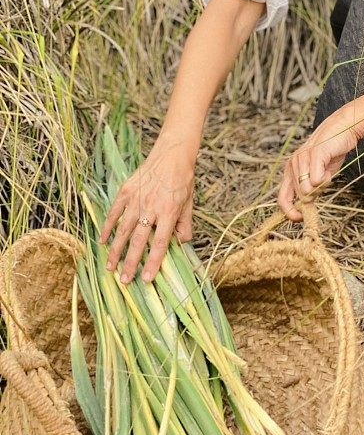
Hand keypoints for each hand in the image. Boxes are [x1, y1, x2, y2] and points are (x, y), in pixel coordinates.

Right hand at [99, 136, 195, 283]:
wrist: (172, 154)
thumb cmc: (183, 179)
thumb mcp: (189, 203)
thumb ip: (185, 225)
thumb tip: (181, 245)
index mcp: (170, 212)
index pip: (161, 243)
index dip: (153, 262)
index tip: (146, 279)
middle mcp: (152, 207)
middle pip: (139, 240)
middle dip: (131, 262)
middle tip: (124, 280)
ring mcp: (137, 199)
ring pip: (123, 229)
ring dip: (116, 250)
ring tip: (110, 267)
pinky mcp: (126, 190)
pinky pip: (114, 212)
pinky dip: (107, 227)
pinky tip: (103, 241)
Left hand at [277, 106, 362, 221]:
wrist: (342, 129)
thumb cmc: (330, 152)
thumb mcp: (318, 175)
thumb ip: (310, 189)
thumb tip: (305, 209)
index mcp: (290, 170)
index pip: (282, 198)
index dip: (289, 211)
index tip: (300, 219)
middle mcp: (292, 164)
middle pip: (301, 196)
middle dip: (314, 194)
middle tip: (324, 180)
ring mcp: (301, 158)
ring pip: (308, 189)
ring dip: (322, 186)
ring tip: (326, 172)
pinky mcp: (314, 154)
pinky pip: (317, 179)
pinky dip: (326, 179)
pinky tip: (328, 169)